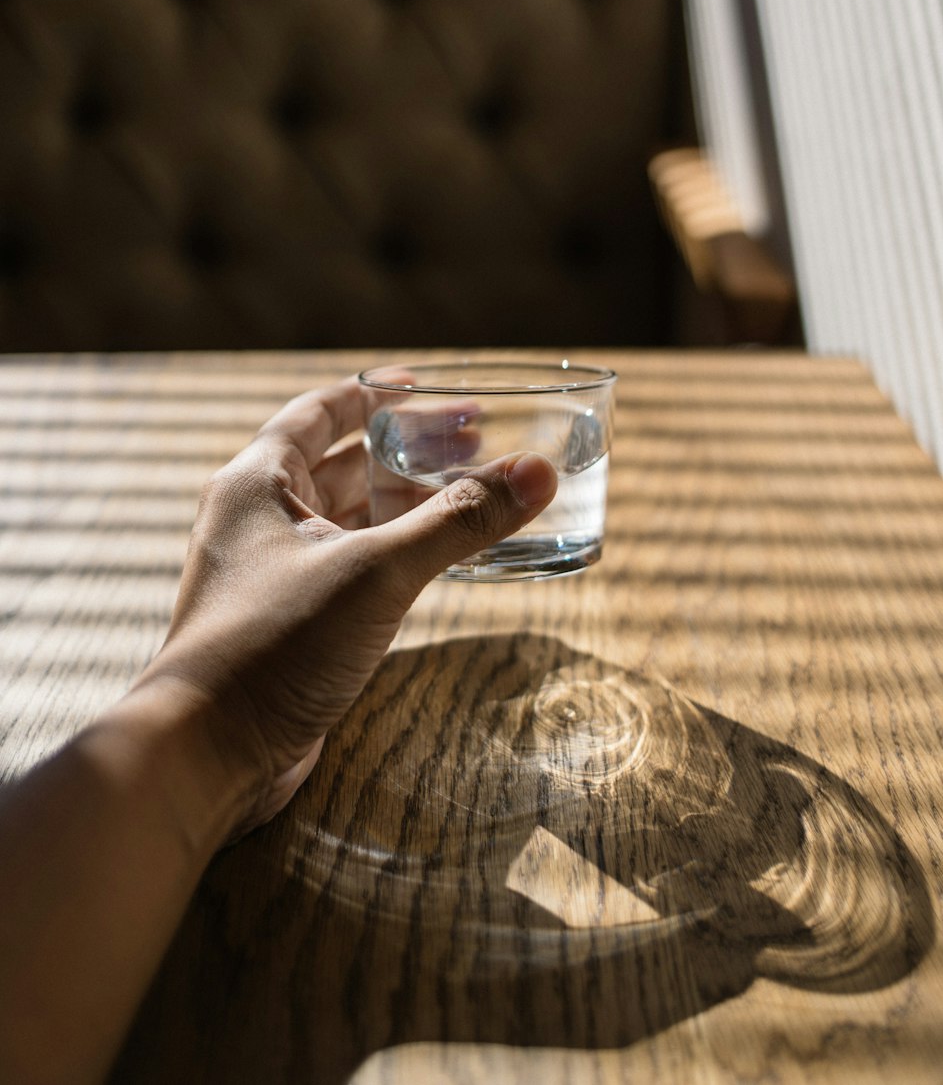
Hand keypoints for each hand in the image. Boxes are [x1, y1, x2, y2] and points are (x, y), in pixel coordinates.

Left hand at [135, 379, 556, 837]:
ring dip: (404, 506)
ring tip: (469, 497)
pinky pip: (349, 569)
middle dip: (407, 453)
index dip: (375, 395)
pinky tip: (436, 562)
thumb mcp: (376, 572)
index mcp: (258, 483)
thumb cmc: (273, 646)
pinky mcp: (288, 623)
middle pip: (341, 465)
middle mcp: (258, 520)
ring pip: (347, 521)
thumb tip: (537, 472)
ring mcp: (270, 575)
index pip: (321, 412)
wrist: (206, 756)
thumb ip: (457, 521)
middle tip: (476, 445)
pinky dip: (392, 555)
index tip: (426, 385)